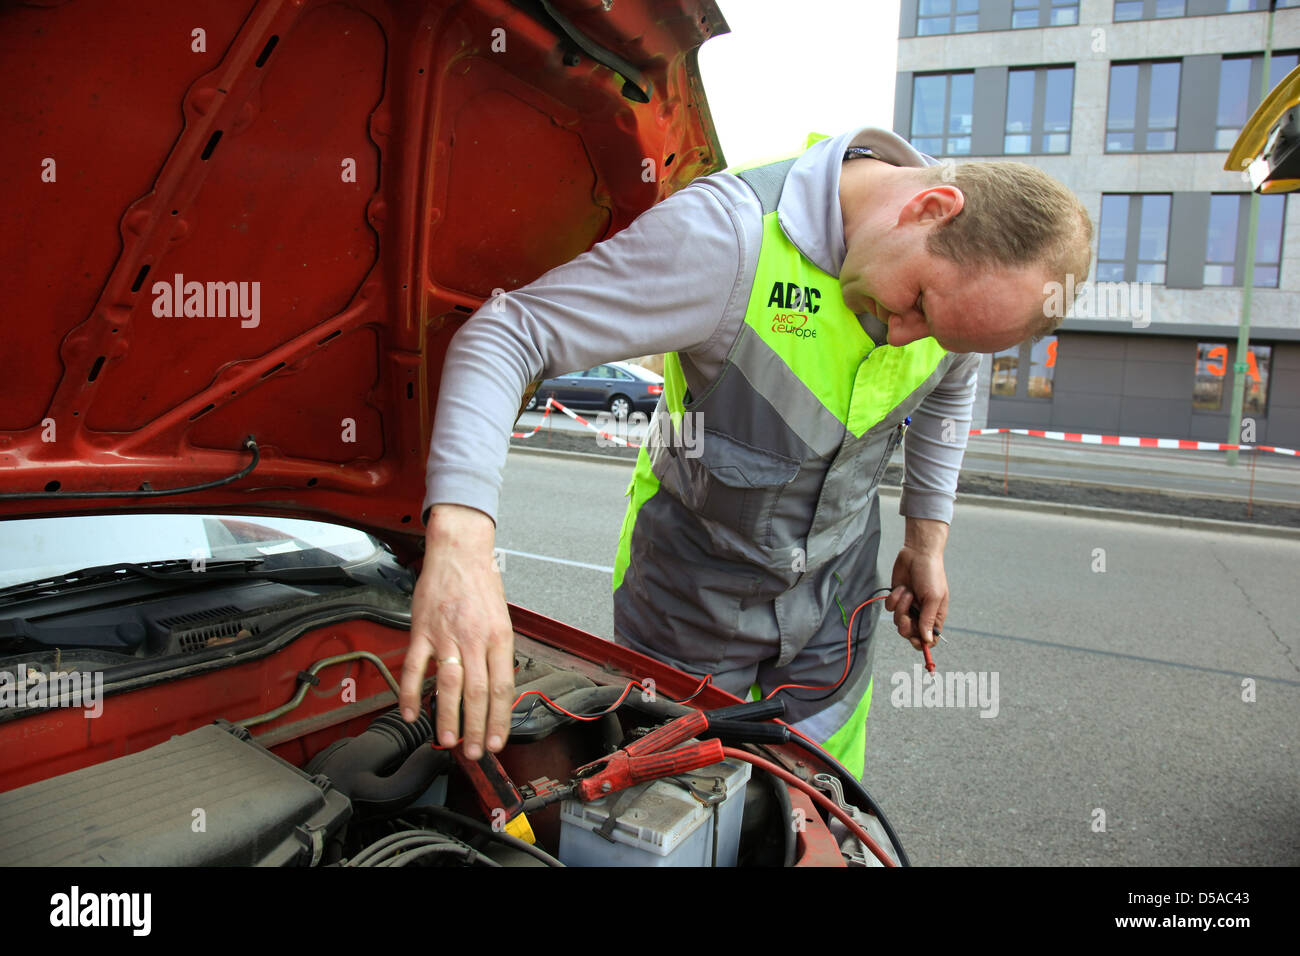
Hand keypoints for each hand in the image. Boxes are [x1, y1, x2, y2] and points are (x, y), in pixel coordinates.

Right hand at [398, 504, 514, 759]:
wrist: (459, 551)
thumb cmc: (481, 585)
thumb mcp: (502, 619)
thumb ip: (498, 654)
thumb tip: (497, 690)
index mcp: (499, 638)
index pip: (502, 688)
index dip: (500, 720)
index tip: (498, 742)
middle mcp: (475, 639)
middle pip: (477, 693)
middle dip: (477, 728)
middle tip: (476, 753)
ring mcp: (446, 635)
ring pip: (448, 684)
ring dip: (447, 717)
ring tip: (448, 741)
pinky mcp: (422, 630)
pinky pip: (413, 667)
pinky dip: (409, 692)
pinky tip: (409, 713)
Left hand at [884, 517, 949, 650]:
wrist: (917, 553)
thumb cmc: (931, 574)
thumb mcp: (933, 597)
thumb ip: (928, 620)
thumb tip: (928, 640)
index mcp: (935, 616)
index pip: (930, 639)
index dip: (922, 643)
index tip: (915, 639)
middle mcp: (921, 613)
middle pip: (910, 633)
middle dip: (906, 625)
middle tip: (906, 616)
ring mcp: (908, 606)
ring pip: (897, 621)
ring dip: (900, 607)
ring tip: (907, 592)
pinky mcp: (896, 598)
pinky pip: (890, 608)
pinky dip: (894, 598)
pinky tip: (901, 588)